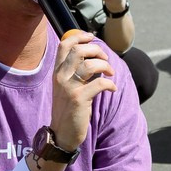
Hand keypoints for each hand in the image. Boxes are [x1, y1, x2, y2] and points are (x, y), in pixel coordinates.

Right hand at [48, 29, 113, 150]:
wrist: (61, 133)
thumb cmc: (68, 109)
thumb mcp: (65, 87)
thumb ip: (74, 71)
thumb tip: (93, 57)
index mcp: (57, 72)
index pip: (64, 45)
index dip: (79, 37)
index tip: (91, 37)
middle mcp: (61, 77)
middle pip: (79, 50)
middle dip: (96, 50)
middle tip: (105, 59)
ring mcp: (69, 87)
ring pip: (90, 65)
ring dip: (105, 66)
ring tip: (111, 73)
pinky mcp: (79, 99)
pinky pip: (100, 83)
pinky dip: (110, 84)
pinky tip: (112, 88)